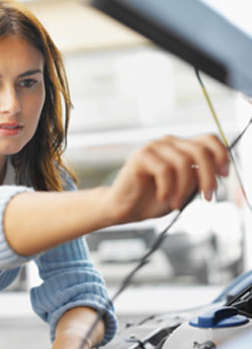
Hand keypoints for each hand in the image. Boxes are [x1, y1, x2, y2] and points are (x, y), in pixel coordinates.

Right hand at [105, 134, 228, 223]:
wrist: (124, 208)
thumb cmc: (151, 200)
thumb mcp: (183, 189)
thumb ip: (197, 178)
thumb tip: (215, 173)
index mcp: (180, 147)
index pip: (208, 140)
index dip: (222, 155)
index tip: (224, 175)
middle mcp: (167, 143)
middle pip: (200, 151)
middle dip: (208, 177)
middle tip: (207, 198)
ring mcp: (153, 147)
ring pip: (183, 163)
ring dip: (184, 188)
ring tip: (177, 204)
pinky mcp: (140, 156)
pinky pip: (164, 170)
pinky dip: (168, 188)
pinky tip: (163, 197)